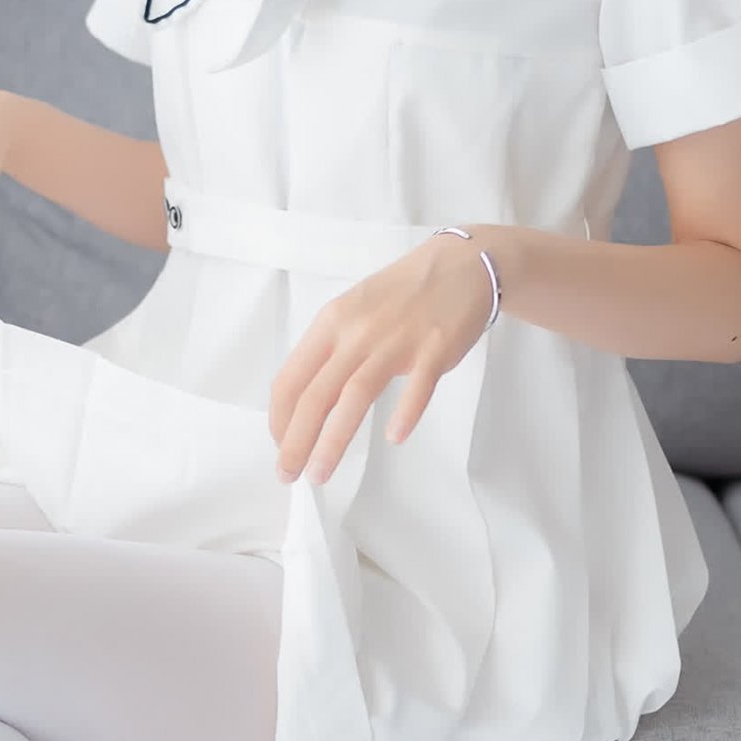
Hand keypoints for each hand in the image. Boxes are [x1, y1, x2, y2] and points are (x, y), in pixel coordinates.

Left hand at [267, 231, 495, 483]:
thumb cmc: (402, 294)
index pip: (291, 377)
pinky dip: (406, 412)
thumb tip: (305, 398)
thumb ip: (330, 349)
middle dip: (296, 440)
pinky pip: (418, 386)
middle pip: (316, 394)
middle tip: (287, 474)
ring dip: (333, 440)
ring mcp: (396, 341)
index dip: (279, 418)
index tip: (279, 446)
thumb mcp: (353, 311)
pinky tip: (394, 438)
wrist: (460, 266)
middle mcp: (357, 332)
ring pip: (355, 396)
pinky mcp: (435, 349)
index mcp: (331, 323)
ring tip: (320, 473)